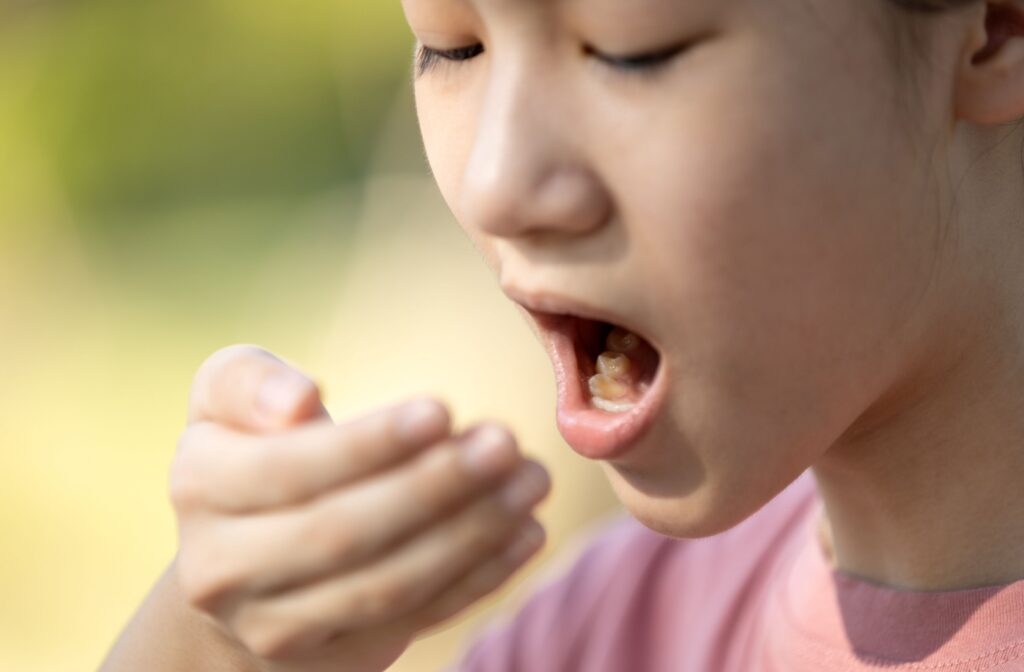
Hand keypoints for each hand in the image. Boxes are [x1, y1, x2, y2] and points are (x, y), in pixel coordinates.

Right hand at [170, 345, 550, 671]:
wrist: (240, 565)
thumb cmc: (253, 450)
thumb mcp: (228, 399)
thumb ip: (250, 383)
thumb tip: (298, 402)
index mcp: (199, 485)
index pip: (290, 469)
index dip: (370, 443)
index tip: (442, 409)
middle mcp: (224, 568)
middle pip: (343, 534)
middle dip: (434, 488)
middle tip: (506, 444)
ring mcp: (278, 627)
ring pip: (386, 586)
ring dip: (471, 534)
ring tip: (531, 482)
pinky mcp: (333, 658)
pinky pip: (415, 619)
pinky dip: (478, 578)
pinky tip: (525, 533)